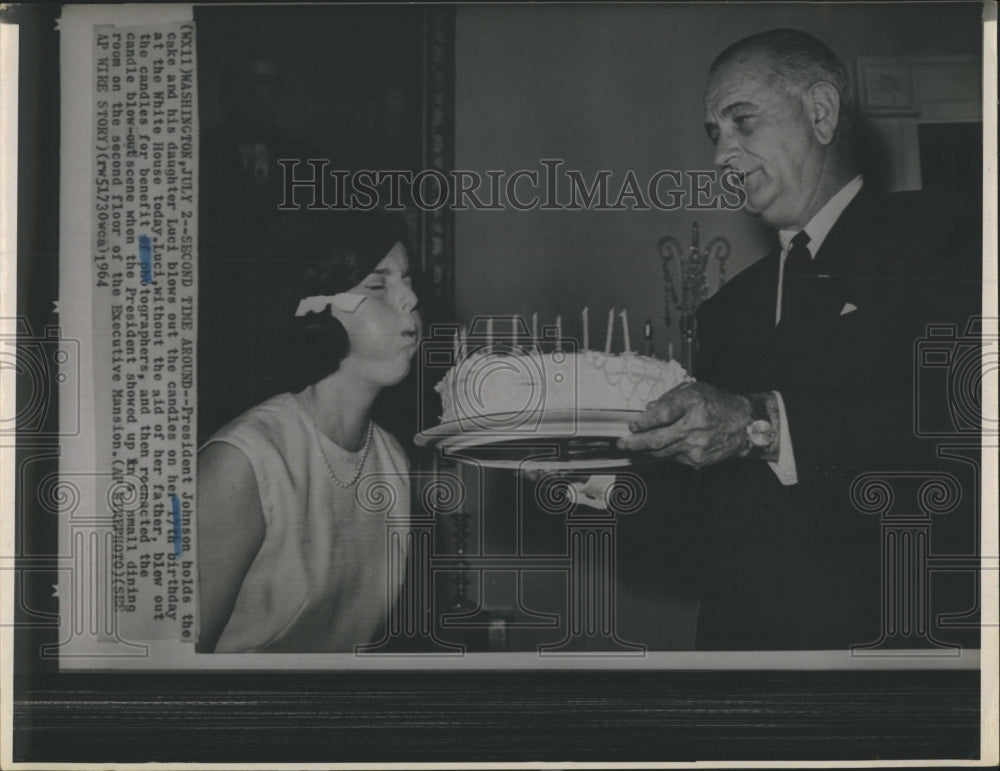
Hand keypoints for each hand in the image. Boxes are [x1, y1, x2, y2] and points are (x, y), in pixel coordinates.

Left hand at [616, 381, 751, 467]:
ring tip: (632, 447)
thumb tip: (647, 409)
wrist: (744, 425)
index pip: (661, 414)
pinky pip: (673, 457)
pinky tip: (661, 447)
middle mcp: (694, 425)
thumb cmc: (716, 404)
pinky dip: (664, 452)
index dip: (643, 422)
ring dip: (644, 451)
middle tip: (622, 443)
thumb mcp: (694, 390)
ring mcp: (696, 445)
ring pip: (661, 452)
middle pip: (657, 439)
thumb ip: (669, 398)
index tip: (632, 425)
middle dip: (634, 443)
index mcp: (692, 403)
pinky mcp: (698, 459)